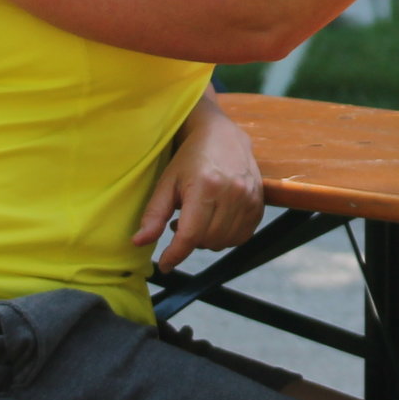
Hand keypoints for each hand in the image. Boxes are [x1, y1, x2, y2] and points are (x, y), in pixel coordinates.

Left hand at [133, 99, 263, 272]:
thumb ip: (153, 214)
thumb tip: (139, 242)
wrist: (222, 135)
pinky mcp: (259, 202)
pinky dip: (226, 236)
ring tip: (199, 220)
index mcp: (206, 186)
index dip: (175, 255)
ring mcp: (249, 197)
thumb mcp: (167, 183)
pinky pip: (242, 236)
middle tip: (181, 224)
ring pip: (225, 241)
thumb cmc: (190, 158)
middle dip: (190, 242)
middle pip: (208, 241)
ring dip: (208, 240)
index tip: (165, 264)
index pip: (190, 235)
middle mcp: (232, 192)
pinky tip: (216, 221)